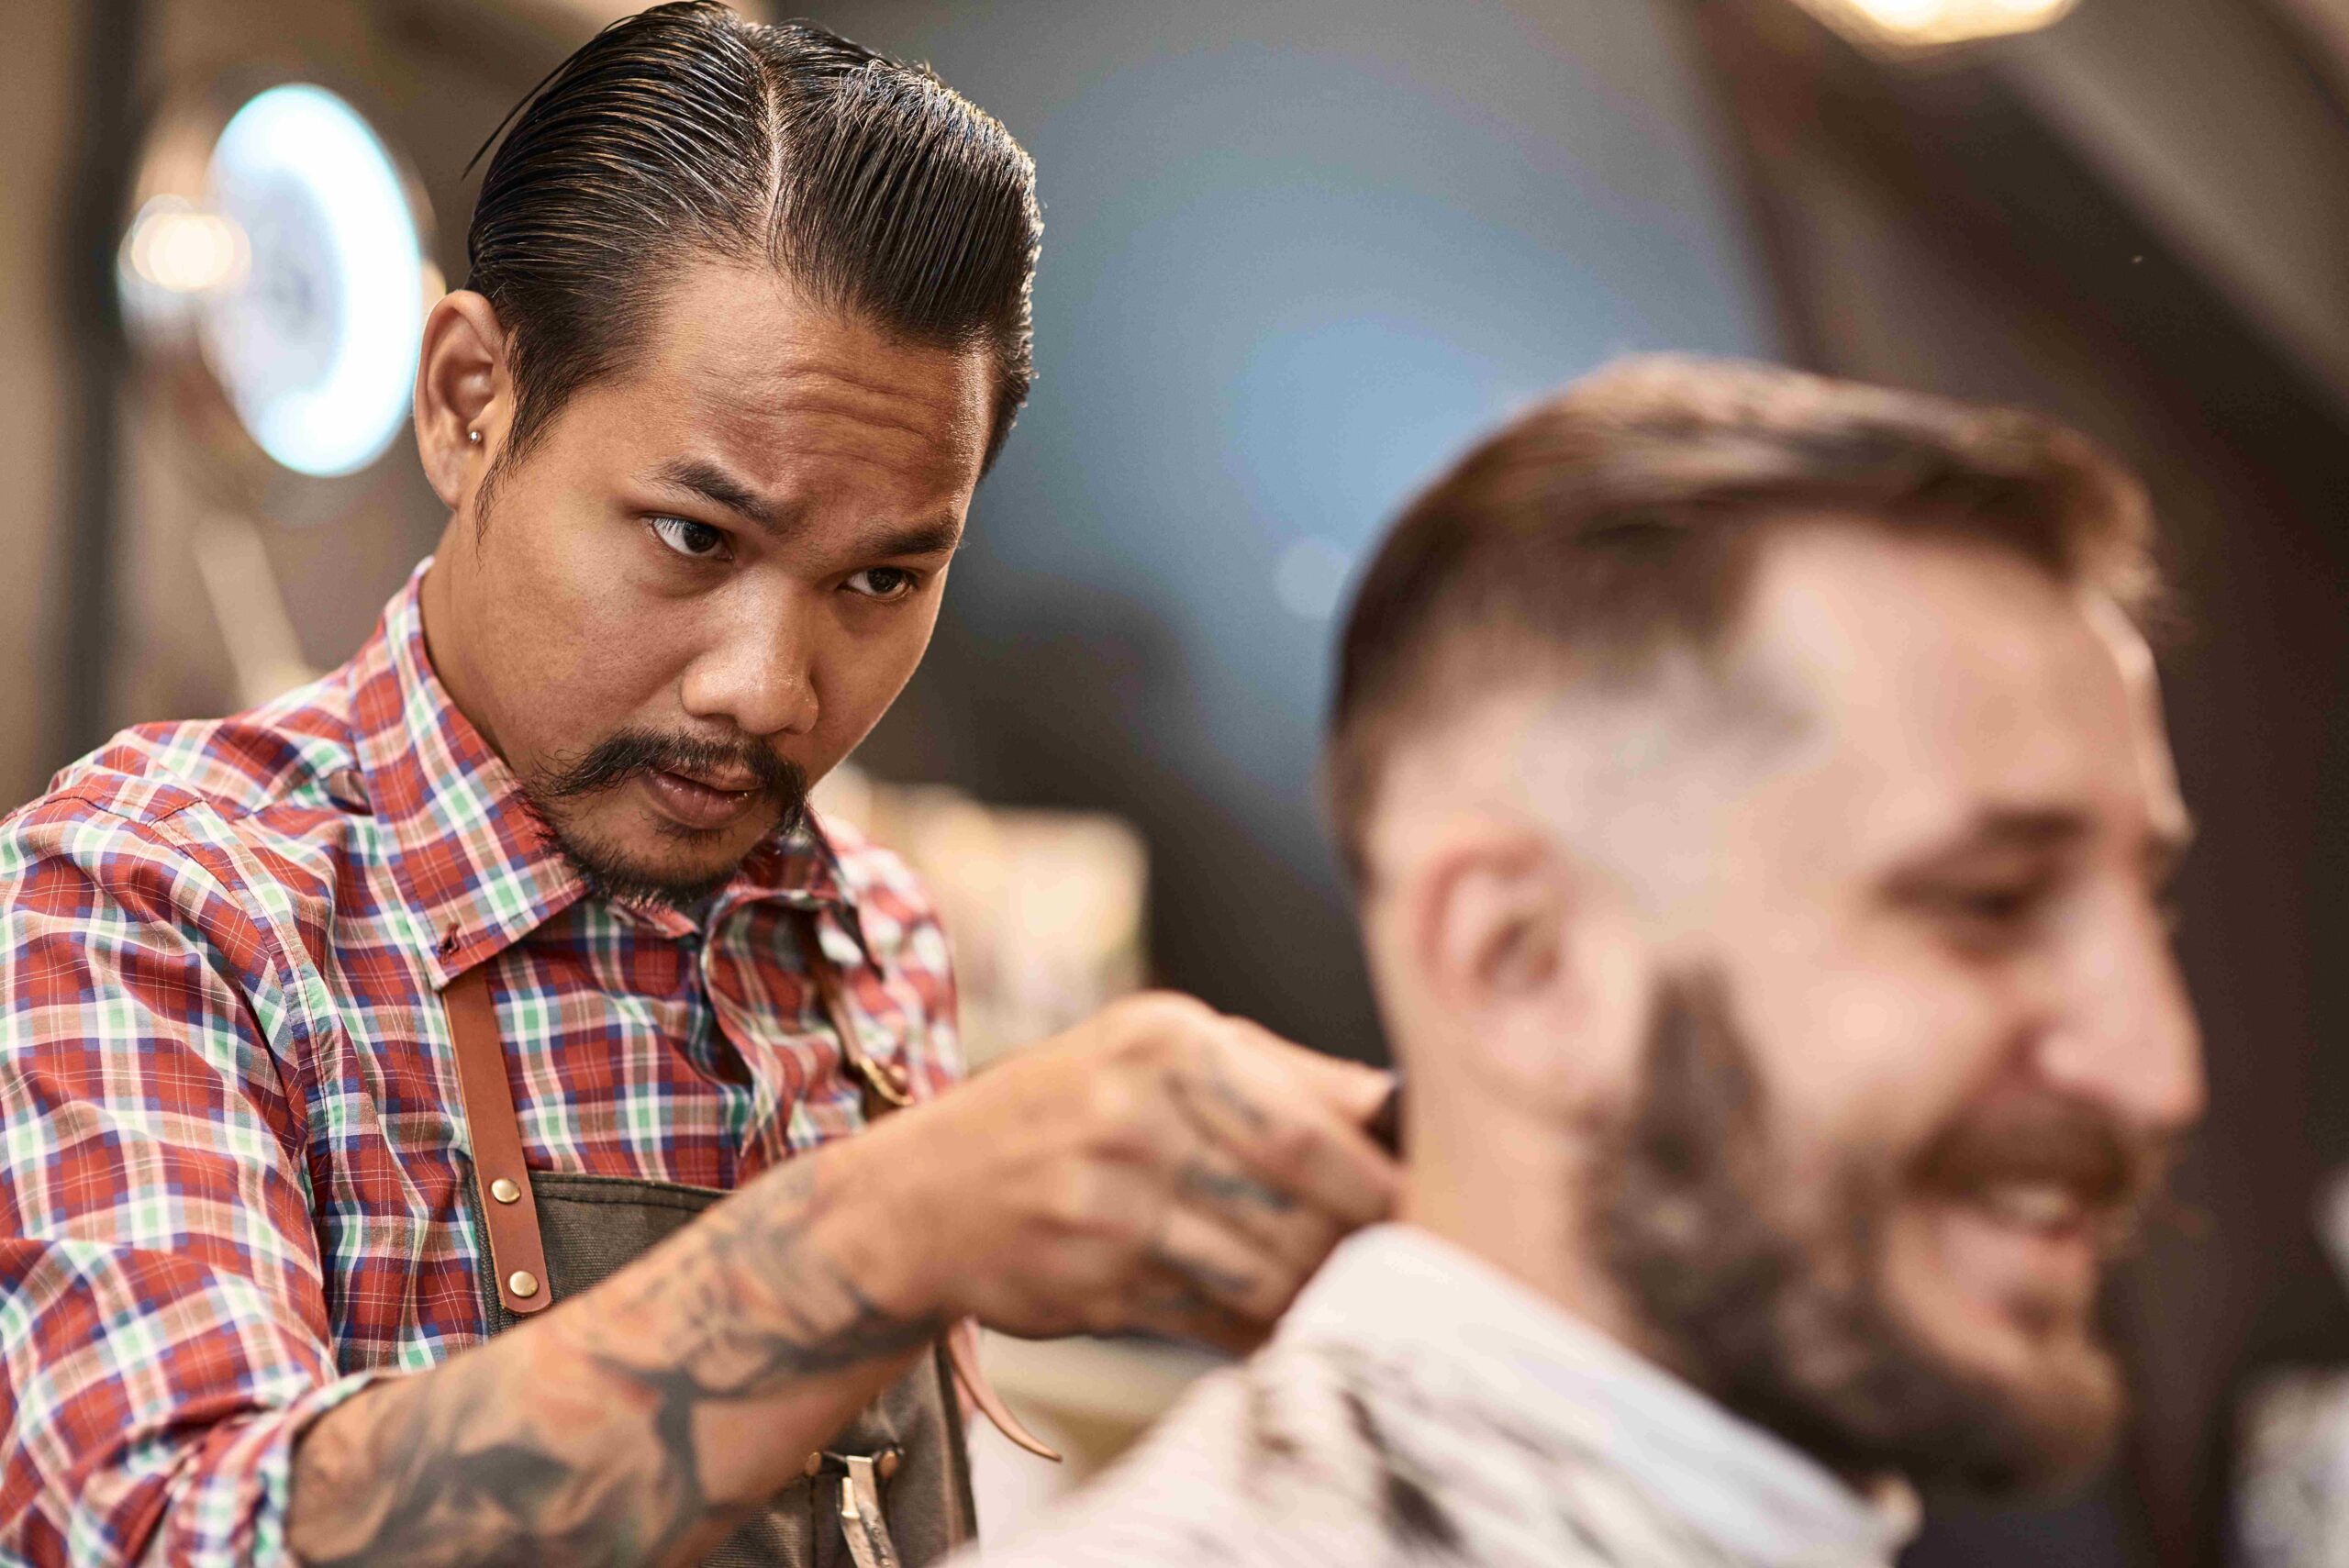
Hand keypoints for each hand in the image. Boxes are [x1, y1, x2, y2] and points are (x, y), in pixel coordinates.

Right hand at [831, 992, 1398, 1351]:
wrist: (925, 1191)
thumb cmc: (1070, 1109)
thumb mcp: (1157, 1052)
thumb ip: (1281, 1073)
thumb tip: (1397, 1103)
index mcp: (1165, 1042)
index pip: (1307, 1128)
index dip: (1380, 1179)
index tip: (1429, 1204)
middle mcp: (1132, 1116)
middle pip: (1295, 1202)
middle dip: (1357, 1237)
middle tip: (1401, 1255)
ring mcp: (1105, 1206)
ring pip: (1262, 1269)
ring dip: (1314, 1288)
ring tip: (1339, 1285)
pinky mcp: (1091, 1283)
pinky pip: (1212, 1316)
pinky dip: (1258, 1325)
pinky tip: (1276, 1317)